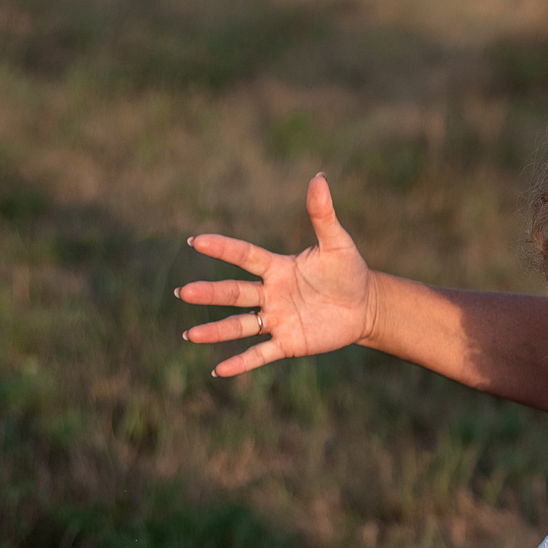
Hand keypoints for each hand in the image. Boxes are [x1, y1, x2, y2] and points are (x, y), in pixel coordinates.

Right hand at [177, 174, 376, 377]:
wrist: (365, 305)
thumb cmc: (348, 271)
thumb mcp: (337, 243)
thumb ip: (323, 214)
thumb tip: (319, 177)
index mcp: (278, 268)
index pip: (245, 256)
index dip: (222, 248)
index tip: (196, 240)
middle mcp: (271, 294)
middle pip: (234, 294)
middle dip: (209, 294)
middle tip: (183, 292)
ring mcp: (277, 320)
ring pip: (240, 326)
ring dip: (215, 331)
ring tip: (189, 335)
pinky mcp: (288, 343)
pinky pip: (260, 354)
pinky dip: (241, 363)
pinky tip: (218, 370)